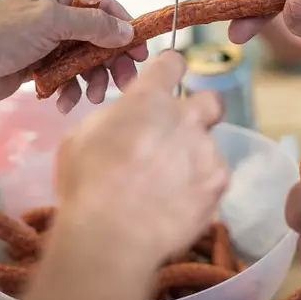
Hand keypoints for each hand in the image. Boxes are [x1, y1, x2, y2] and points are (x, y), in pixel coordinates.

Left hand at [0, 0, 148, 110]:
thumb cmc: (2, 34)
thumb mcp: (51, 21)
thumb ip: (92, 24)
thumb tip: (127, 30)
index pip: (104, 8)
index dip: (125, 28)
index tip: (140, 50)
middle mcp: (57, 19)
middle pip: (100, 39)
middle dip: (113, 62)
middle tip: (125, 83)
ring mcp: (49, 45)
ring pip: (85, 63)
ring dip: (92, 81)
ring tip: (91, 98)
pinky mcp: (39, 70)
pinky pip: (66, 80)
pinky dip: (69, 92)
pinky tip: (62, 104)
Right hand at [54, 51, 228, 262]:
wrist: (112, 236)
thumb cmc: (87, 185)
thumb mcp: (80, 139)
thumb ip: (113, 122)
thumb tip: (123, 124)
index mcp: (148, 99)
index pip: (171, 63)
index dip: (169, 71)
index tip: (166, 82)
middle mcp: (185, 118)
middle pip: (211, 101)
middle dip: (200, 114)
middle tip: (179, 137)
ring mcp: (207, 150)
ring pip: (208, 147)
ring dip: (193, 161)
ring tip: (167, 188)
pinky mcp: (219, 183)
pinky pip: (214, 179)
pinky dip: (199, 190)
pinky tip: (177, 206)